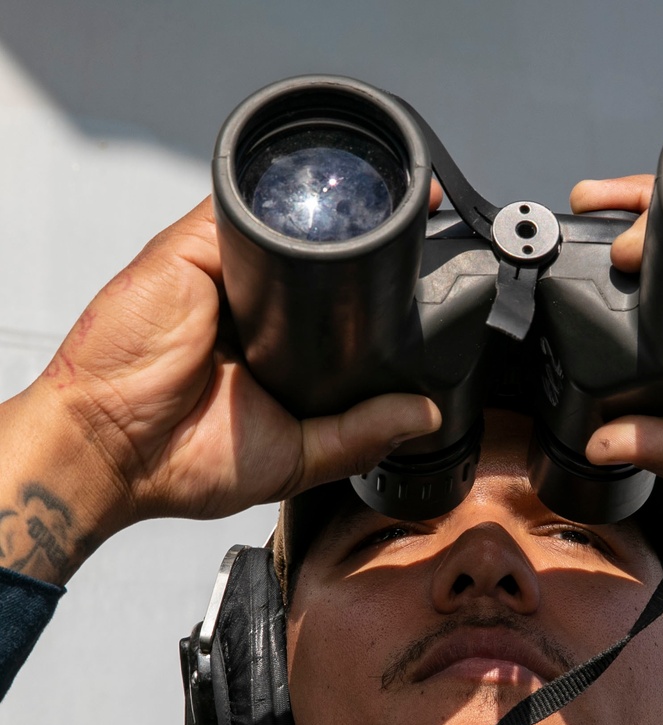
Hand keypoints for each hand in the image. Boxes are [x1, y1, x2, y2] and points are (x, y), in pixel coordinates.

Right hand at [0, 198, 440, 583]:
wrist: (114, 449)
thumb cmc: (181, 459)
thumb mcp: (296, 457)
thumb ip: (359, 435)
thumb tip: (424, 416)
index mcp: (274, 350)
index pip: (333, 309)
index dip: (376, 294)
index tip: (420, 280)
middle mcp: (250, 306)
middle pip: (318, 260)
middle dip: (366, 246)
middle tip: (419, 240)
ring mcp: (222, 273)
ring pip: (288, 225)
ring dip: (335, 216)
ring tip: (389, 216)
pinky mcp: (193, 249)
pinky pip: (245, 208)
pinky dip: (283, 201)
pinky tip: (327, 210)